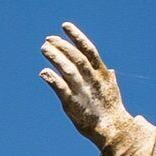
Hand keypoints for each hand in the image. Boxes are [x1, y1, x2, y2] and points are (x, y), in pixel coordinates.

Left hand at [39, 23, 126, 147]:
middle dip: (63, 46)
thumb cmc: (110, 110)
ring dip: (56, 57)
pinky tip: (43, 72)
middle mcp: (92, 79)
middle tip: (48, 39)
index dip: (77, 36)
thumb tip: (111, 70)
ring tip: (44, 48)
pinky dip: (52, 79)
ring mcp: (83, 90)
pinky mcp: (73, 103)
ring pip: (68, 69)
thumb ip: (108, 78)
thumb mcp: (112, 90)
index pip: (89, 50)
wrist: (112, 129)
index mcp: (102, 73)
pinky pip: (61, 88)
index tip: (65, 25)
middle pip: (76, 57)